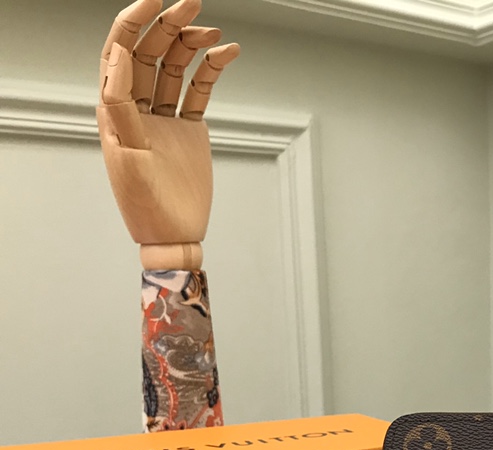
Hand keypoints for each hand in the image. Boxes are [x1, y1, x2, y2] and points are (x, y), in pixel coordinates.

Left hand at [97, 0, 238, 269]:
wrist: (173, 235)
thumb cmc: (144, 205)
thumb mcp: (127, 155)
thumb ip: (121, 108)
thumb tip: (116, 61)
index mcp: (114, 108)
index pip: (121, 51)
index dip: (135, 21)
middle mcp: (137, 106)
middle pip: (152, 51)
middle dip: (170, 24)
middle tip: (194, 4)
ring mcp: (165, 115)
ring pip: (177, 66)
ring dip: (193, 44)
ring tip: (215, 33)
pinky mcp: (189, 128)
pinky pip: (200, 89)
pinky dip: (214, 70)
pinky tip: (229, 54)